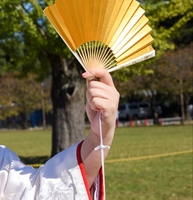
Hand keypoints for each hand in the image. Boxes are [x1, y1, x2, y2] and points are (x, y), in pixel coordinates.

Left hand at [80, 68, 119, 186]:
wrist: (99, 127)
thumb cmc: (96, 112)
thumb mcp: (92, 96)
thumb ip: (92, 86)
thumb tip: (87, 74)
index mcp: (110, 88)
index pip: (105, 73)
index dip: (94, 71)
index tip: (84, 74)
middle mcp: (114, 92)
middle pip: (94, 84)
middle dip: (89, 94)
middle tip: (93, 103)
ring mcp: (113, 100)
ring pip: (93, 92)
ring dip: (90, 100)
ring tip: (96, 107)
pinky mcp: (110, 107)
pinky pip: (95, 100)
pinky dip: (93, 106)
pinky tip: (98, 111)